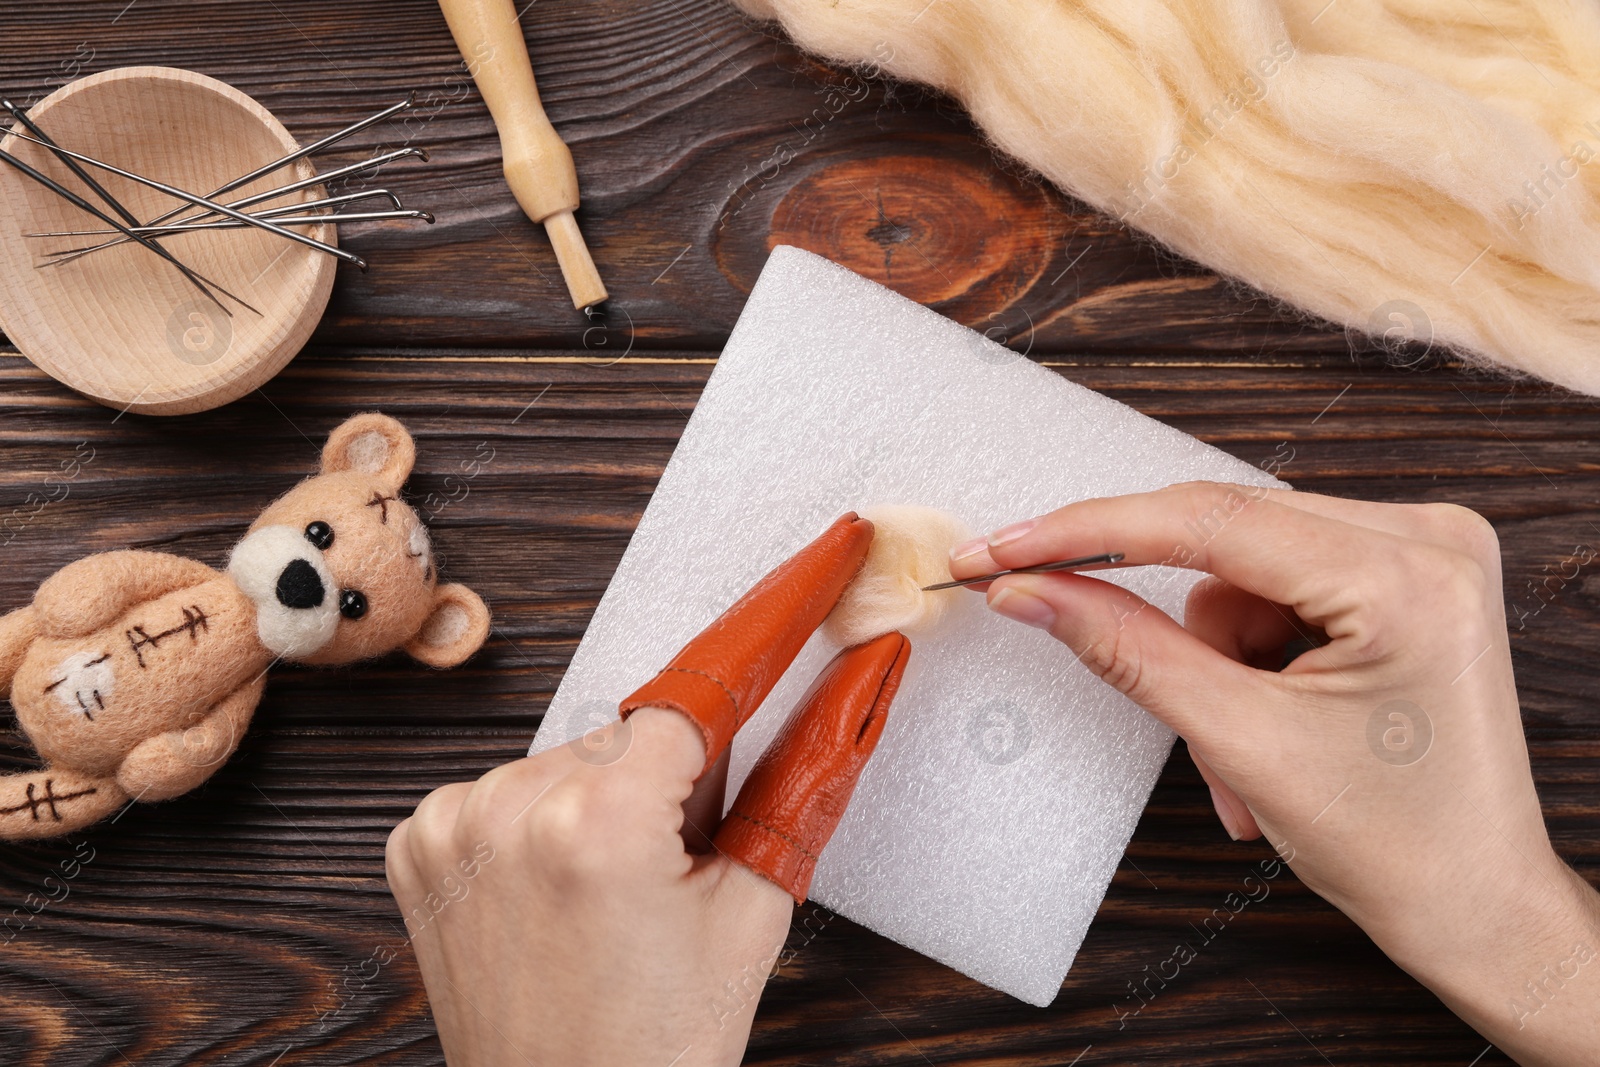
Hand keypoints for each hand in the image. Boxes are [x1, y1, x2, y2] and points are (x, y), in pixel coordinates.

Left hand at [385, 514, 909, 1065]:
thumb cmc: (661, 1043)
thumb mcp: (753, 908)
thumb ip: (805, 780)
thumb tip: (862, 680)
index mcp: (602, 821)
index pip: (710, 683)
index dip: (777, 618)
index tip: (824, 557)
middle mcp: (512, 804)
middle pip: (638, 732)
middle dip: (675, 776)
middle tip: (679, 867)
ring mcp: (452, 819)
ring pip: (576, 756)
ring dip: (609, 796)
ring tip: (612, 895)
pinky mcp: (417, 837)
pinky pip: (512, 786)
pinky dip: (547, 818)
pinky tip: (560, 887)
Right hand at [950, 482, 1599, 1065]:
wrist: (1477, 906)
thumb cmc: (1396, 844)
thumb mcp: (1241, 742)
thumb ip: (1127, 649)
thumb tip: (1033, 590)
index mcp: (1404, 576)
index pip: (1208, 520)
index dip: (1088, 532)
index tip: (1004, 548)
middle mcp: (1428, 539)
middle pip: (1227, 541)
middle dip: (1173, 627)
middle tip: (1082, 639)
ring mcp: (1424, 553)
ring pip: (1246, 569)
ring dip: (1215, 657)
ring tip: (1237, 756)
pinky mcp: (1408, 576)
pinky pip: (1281, 587)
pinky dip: (1249, 655)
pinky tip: (1268, 724)